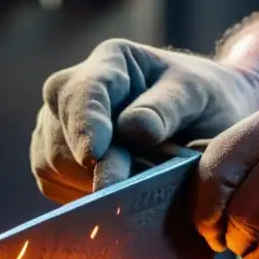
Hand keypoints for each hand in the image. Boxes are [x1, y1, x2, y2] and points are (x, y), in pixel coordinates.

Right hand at [31, 39, 258, 202]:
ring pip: (51, 163)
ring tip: (136, 186)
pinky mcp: (56, 158)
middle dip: (94, 167)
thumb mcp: (199, 96)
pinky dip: (81, 196)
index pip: (81, 91)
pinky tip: (116, 194)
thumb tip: (132, 128)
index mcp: (111, 62)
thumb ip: (168, 108)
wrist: (207, 122)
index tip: (94, 156)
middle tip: (137, 187)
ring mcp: (58, 125)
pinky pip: (52, 184)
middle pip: (59, 134)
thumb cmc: (206, 102)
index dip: (84, 125)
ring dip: (89, 184)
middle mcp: (73, 90)